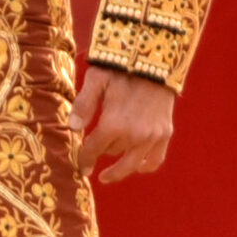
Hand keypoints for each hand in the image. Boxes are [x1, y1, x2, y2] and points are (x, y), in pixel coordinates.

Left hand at [72, 66, 175, 183]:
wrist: (156, 61)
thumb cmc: (122, 68)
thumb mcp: (96, 80)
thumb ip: (83, 104)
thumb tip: (72, 128)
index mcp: (113, 124)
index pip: (93, 150)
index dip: (83, 160)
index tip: (80, 167)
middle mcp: (134, 135)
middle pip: (111, 154)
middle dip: (100, 155)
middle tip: (91, 162)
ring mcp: (152, 136)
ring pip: (132, 163)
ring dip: (119, 169)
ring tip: (109, 174)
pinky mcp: (165, 133)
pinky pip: (155, 159)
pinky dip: (146, 166)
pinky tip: (138, 167)